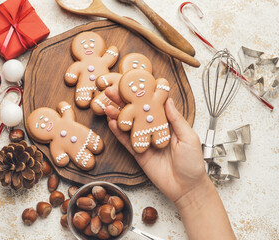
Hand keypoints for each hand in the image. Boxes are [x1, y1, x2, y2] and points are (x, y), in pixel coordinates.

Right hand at [104, 87, 207, 202]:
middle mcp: (154, 129)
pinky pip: (126, 141)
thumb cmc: (192, 162)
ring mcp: (145, 141)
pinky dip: (118, 132)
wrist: (186, 187)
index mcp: (168, 123)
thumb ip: (176, 119)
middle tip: (112, 91)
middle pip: (137, 112)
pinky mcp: (138, 153)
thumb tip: (168, 99)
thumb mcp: (189, 137)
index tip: (133, 82)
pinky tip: (111, 122)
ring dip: (118, 115)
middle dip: (124, 102)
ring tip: (108, 105)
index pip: (153, 105)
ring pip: (129, 125)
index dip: (143, 94)